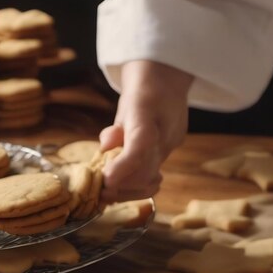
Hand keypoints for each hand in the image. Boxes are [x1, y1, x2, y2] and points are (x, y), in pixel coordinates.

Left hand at [99, 60, 192, 201]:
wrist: (168, 80)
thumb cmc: (143, 89)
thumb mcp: (125, 103)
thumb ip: (115, 129)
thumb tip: (105, 148)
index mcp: (148, 111)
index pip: (140, 145)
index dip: (123, 167)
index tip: (107, 180)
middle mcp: (164, 133)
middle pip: (145, 171)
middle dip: (122, 187)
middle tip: (101, 193)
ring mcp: (170, 145)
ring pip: (151, 180)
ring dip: (128, 191)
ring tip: (110, 193)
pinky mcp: (170, 152)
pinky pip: (154, 176)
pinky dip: (137, 186)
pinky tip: (123, 188)